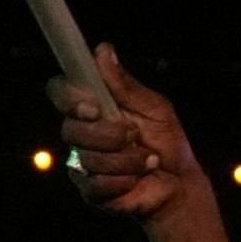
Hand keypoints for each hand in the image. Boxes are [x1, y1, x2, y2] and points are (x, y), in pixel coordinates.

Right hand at [50, 43, 203, 224]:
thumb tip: (102, 50)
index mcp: (94, 106)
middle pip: (70, 129)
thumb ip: (126, 85)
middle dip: (108, 135)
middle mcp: (82, 132)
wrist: (180, 182)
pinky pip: (95, 184)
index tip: (94, 107)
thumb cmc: (166, 140)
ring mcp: (81, 163)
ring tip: (147, 161)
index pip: (61, 92)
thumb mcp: (154, 108)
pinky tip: (136, 179)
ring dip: (126, 160)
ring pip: (87, 159)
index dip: (69, 98)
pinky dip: (124, 181)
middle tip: (135, 136)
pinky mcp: (89, 191)